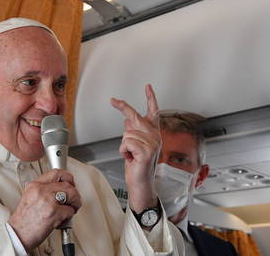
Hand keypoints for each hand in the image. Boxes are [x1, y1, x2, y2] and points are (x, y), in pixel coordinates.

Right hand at [8, 170, 80, 251]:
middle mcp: (41, 190)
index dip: (68, 178)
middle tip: (73, 201)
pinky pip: (70, 211)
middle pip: (68, 184)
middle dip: (74, 194)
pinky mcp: (54, 213)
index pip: (56, 173)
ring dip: (75, 204)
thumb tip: (61, 189)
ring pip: (73, 195)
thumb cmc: (24, 221)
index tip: (70, 185)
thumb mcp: (30, 198)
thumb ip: (44, 191)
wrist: (17, 235)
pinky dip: (69, 218)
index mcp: (34, 185)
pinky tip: (61, 221)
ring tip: (70, 210)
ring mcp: (48, 201)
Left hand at [110, 84, 160, 213]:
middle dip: (122, 107)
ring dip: (124, 146)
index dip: (151, 98)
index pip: (153, 112)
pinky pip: (126, 143)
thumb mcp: (132, 145)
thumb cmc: (137, 165)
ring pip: (127, 133)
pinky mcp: (147, 151)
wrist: (140, 183)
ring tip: (131, 155)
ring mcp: (153, 143)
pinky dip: (124, 152)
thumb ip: (132, 131)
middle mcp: (155, 136)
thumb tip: (127, 119)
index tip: (148, 86)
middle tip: (113, 100)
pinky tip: (131, 159)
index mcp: (153, 133)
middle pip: (134, 116)